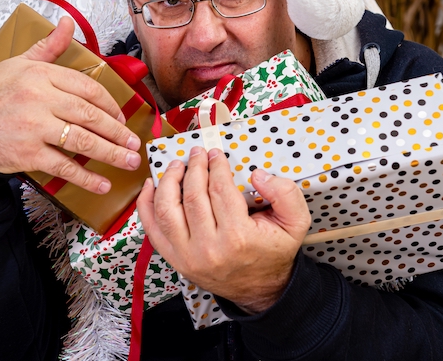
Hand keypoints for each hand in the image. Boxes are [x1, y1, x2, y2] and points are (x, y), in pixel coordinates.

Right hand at [0, 16, 140, 193]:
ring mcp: (34, 128)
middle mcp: (39, 99)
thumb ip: (48, 47)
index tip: (121, 116)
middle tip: (134, 143)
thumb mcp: (16, 64)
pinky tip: (102, 183)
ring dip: (112, 153)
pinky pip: (64, 167)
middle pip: (90, 115)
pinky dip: (86, 178)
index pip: (87, 88)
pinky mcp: (28, 154)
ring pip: (83, 141)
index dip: (110, 104)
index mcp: (40, 75)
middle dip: (118, 132)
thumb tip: (67, 23)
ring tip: (129, 160)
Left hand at [137, 146, 310, 313]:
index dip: (216, 166)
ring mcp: (188, 256)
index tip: (215, 153)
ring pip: (167, 210)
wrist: (261, 290)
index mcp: (238, 237)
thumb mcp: (296, 223)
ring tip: (176, 165)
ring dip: (168, 182)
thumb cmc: (274, 252)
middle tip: (197, 153)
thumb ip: (285, 193)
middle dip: (193, 168)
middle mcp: (209, 248)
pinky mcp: (175, 260)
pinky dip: (146, 205)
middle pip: (192, 196)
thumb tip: (258, 174)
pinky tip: (151, 186)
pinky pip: (152, 230)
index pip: (220, 189)